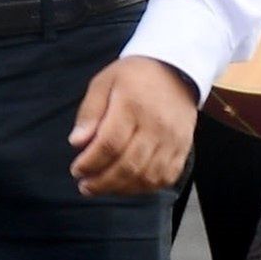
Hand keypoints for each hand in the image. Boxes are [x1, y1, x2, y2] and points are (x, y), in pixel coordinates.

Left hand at [69, 56, 197, 197]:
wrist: (177, 70)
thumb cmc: (134, 77)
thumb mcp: (104, 83)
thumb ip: (89, 112)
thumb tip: (77, 143)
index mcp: (133, 105)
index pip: (109, 144)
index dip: (90, 163)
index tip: (77, 170)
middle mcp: (156, 125)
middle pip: (128, 165)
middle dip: (102, 182)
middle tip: (86, 186)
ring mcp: (173, 139)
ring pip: (147, 176)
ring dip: (122, 188)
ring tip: (104, 187)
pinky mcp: (183, 148)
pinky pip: (165, 177)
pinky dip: (145, 187)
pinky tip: (128, 184)